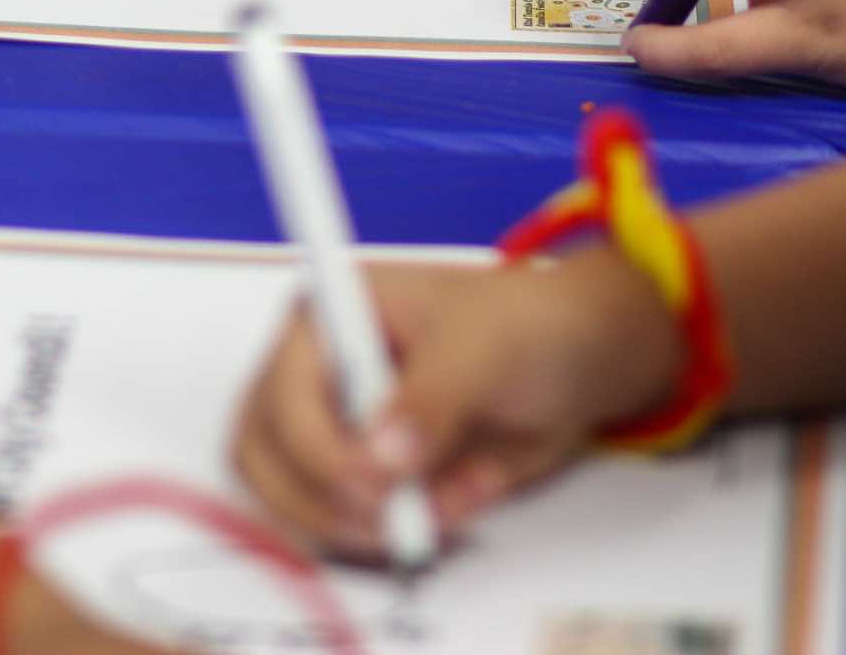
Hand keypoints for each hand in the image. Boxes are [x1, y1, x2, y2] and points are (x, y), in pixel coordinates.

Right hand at [231, 253, 680, 558]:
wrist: (577, 362)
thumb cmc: (526, 327)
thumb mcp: (484, 347)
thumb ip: (431, 397)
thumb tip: (381, 456)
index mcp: (328, 316)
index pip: (278, 397)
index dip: (317, 450)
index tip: (378, 482)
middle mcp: (314, 375)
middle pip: (269, 461)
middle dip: (333, 502)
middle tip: (404, 516)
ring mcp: (336, 431)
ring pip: (303, 504)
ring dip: (375, 523)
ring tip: (461, 494)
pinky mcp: (367, 478)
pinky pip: (354, 526)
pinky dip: (406, 530)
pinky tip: (467, 493)